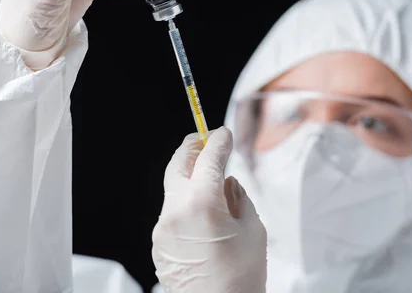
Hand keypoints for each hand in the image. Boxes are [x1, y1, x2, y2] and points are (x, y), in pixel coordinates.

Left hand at [152, 127, 266, 292]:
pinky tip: (202, 215)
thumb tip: (228, 184)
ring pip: (173, 190)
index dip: (218, 141)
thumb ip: (238, 199)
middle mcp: (174, 212)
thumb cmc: (241, 279)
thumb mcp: (253, 231)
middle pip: (177, 165)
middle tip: (204, 140)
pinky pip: (171, 213)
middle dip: (191, 149)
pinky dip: (185, 204)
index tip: (223, 133)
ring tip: (210, 183)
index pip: (208, 158)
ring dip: (188, 179)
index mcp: (201, 204)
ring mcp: (162, 229)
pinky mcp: (158, 245)